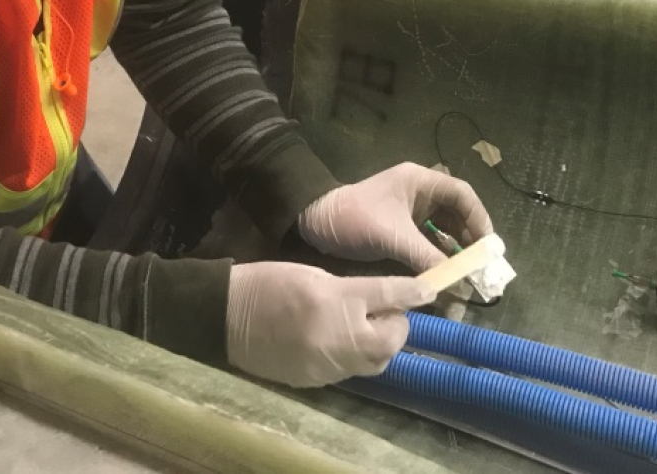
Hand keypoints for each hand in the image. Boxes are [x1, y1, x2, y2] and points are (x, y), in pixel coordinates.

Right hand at [225, 261, 432, 386]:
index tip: (429, 291)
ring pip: (377, 362)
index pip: (389, 296)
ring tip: (365, 328)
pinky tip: (340, 342)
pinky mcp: (317, 381)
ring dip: (380, 345)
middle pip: (392, 337)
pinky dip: (355, 357)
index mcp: (337, 299)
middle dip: (396, 324)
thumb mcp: (314, 275)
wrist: (226, 316)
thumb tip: (383, 302)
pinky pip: (351, 372)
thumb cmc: (269, 283)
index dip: (412, 292)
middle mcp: (339, 336)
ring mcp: (329, 364)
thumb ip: (351, 289)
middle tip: (385, 311)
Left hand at [297, 162, 491, 272]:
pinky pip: (428, 239)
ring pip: (443, 228)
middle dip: (470, 238)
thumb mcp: (393, 238)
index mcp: (420, 181)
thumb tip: (458, 281)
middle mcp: (419, 192)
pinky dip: (438, 254)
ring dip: (455, 249)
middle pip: (456, 213)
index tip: (488, 247)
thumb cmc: (353, 219)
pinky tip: (445, 272)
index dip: (479, 219)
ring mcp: (410, 210)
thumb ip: (427, 257)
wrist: (315, 223)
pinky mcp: (401, 227)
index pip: (462, 195)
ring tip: (466, 273)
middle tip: (481, 266)